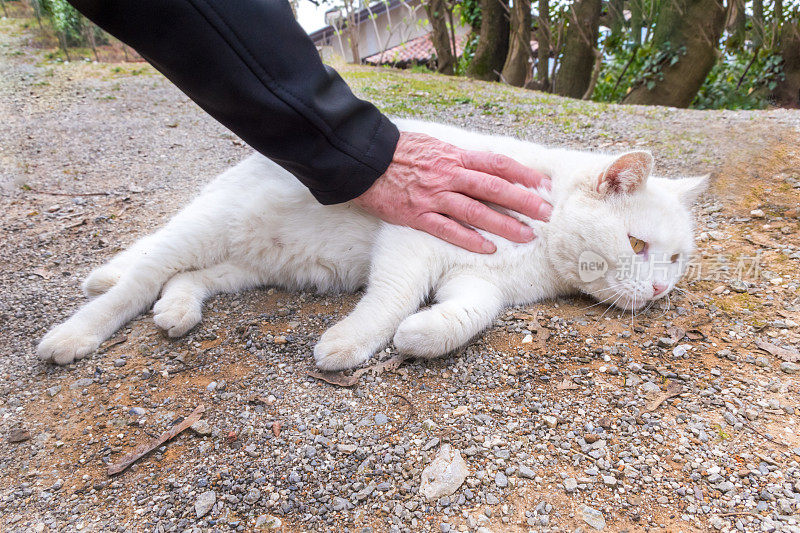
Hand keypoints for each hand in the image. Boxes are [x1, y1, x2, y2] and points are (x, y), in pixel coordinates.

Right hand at [353, 131, 551, 252]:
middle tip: (546, 213)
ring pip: (476, 211)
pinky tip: (488, 249)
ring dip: (504, 224)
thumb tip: (483, 166)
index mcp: (455, 156)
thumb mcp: (434, 146)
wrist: (362, 159)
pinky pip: (447, 229)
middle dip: (524, 201)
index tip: (544, 185)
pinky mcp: (417, 215)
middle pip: (494, 188)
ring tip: (526, 236)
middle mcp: (449, 175)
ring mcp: (434, 196)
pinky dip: (469, 239)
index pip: (497, 164)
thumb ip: (458, 158)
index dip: (523, 175)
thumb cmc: (399, 152)